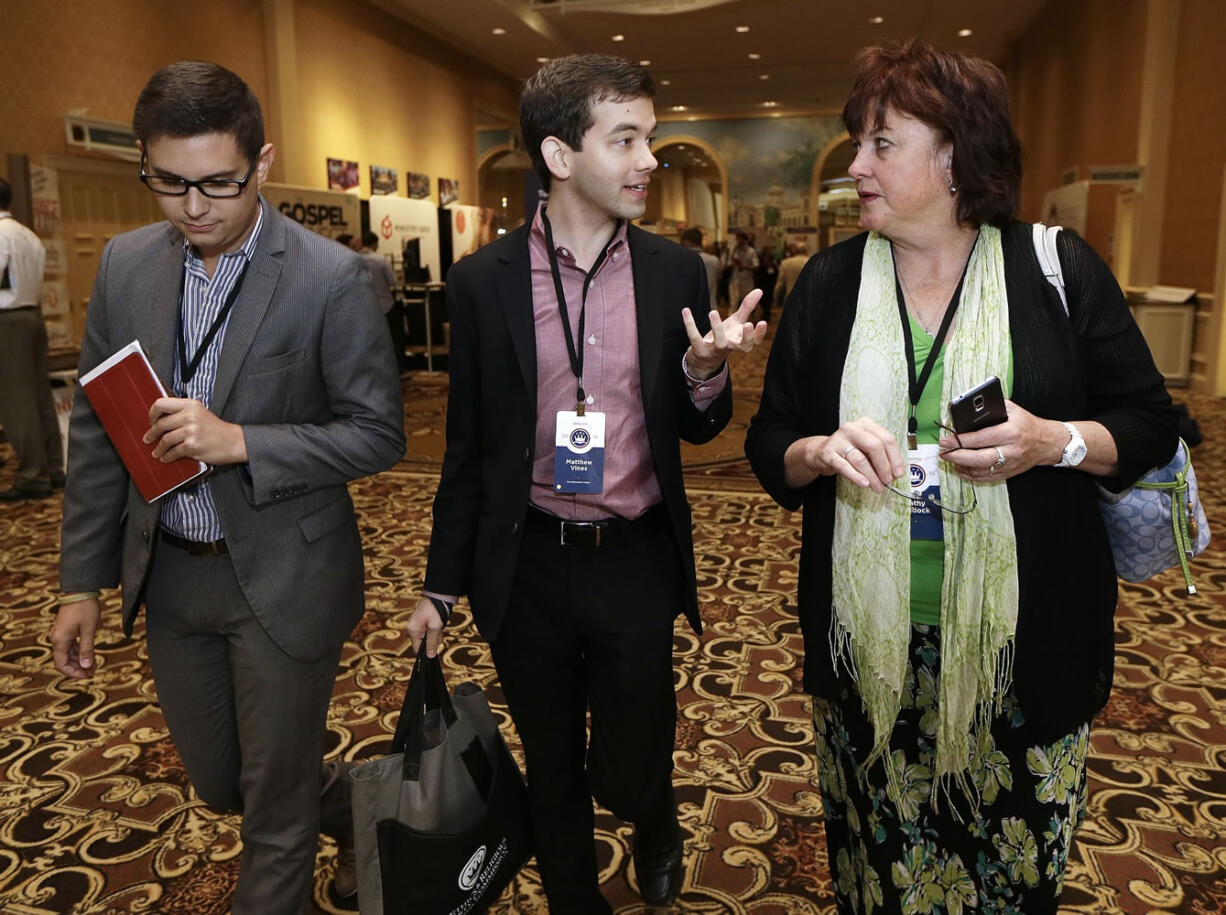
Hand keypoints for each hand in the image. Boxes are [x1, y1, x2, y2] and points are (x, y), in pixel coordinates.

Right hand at [50, 598, 100, 678]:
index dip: (74, 673)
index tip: (88, 675)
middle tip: (94, 671)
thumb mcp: (89, 630)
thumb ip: (86, 649)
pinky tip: (90, 655)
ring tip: (94, 665)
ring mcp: (61, 634)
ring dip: (79, 661)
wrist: (80, 590)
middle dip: (78, 668)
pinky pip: (71, 646)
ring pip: (68, 654)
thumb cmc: (85, 608)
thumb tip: (86, 666)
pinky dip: (79, 652)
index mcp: (60, 640)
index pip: (61, 664)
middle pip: (64, 661)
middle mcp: (57, 639)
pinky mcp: (66, 630)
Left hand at [144, 397, 247, 464]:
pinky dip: (167, 456)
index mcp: (190, 405)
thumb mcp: (200, 413)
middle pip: (160, 424)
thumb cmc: (216, 429)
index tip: (151, 421)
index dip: (152, 414)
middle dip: (152, 434)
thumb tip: (160, 419)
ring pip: (165, 440)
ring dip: (158, 448)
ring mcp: (191, 431)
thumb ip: (183, 412)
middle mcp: (190, 416)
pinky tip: (166, 457)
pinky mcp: (192, 446)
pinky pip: (173, 452)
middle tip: (148, 438)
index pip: (161, 404)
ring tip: (157, 452)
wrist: (234, 442)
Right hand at [407, 596, 444, 657]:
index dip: (427, 651)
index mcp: (412, 629)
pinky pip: (430, 631)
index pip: (417, 649)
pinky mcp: (423, 621)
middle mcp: (413, 627)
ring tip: (439, 624)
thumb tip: (430, 656)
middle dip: (433, 640)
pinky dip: (436, 629)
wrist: (440, 594)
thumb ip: (432, 642)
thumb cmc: (436, 609)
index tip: (435, 649)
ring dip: (436, 634)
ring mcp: (418, 624)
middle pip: (424, 643)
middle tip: (439, 631)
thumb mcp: (435, 627)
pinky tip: (439, 623)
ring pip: (428, 637)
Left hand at [682, 290, 767, 378]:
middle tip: (748, 324)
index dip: (759, 334)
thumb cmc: (725, 337)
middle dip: (747, 336)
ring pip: (719, 342)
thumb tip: (760, 290)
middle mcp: (730, 347)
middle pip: (742, 346)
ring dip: (716, 328)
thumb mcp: (736, 322)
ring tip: (713, 312)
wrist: (705, 360)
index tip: (762, 322)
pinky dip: (690, 324)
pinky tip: (686, 311)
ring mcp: (715, 350)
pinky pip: (694, 338)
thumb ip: (747, 307)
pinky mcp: (699, 350)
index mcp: (740, 341)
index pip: (754, 341)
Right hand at [820, 417, 905, 491]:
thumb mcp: (866, 447)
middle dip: (884, 467)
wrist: (821, 452)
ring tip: (877, 487)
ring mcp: (839, 440)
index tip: (898, 473)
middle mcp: (852, 429)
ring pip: (860, 459)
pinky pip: (844, 466)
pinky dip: (856, 477)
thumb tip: (895, 472)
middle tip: (888, 480)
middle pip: (875, 446)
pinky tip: (864, 483)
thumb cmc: (848, 450)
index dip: (895, 458)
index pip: (887, 439)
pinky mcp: (828, 453)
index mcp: (866, 424)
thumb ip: (881, 456)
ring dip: (872, 476)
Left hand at [938, 399, 1061, 480]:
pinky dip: (970, 475)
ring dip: (961, 466)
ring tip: (948, 458)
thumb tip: (968, 410)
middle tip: (943, 451)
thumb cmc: (1026, 423)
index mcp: (1011, 432)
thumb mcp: (1012, 409)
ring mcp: (1009, 464)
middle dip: (957, 456)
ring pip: (981, 471)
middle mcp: (1010, 450)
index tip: (946, 439)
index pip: (981, 438)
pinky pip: (985, 478)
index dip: (961, 440)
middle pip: (979, 459)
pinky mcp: (1008, 473)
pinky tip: (960, 468)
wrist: (1047, 442)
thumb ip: (991, 408)